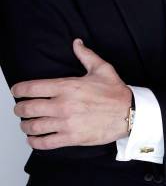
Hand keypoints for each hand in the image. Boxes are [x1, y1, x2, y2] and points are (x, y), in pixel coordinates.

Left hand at [11, 39, 131, 148]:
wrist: (129, 113)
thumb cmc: (115, 92)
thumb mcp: (102, 68)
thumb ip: (86, 55)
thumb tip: (76, 43)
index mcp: (67, 86)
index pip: (32, 87)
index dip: (19, 89)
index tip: (17, 91)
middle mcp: (63, 105)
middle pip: (28, 108)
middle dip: (19, 108)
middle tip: (19, 108)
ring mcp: (66, 122)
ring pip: (33, 126)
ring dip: (25, 125)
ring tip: (26, 124)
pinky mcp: (71, 137)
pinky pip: (45, 142)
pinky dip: (35, 141)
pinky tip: (34, 138)